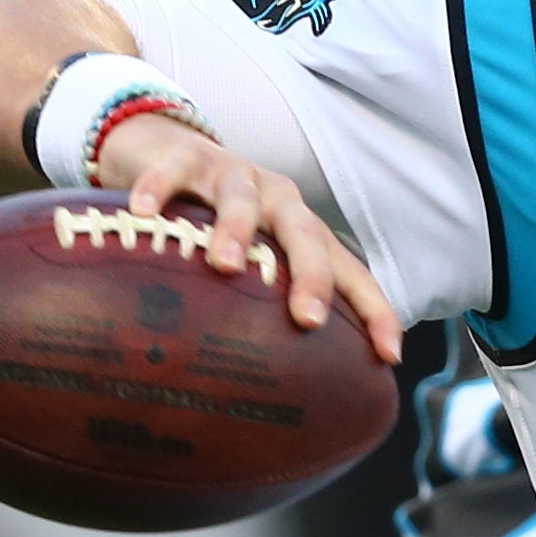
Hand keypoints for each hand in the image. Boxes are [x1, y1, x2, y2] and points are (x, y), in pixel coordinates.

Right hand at [101, 113, 404, 363]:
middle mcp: (278, 203)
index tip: (391, 355)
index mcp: (303, 232)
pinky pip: (173, 171)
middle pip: (306, 235)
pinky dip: (159, 189)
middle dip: (313, 277)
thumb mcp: (250, 260)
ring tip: (224, 265)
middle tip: (308, 320)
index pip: (350, 272)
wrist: (167, 148)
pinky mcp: (184, 158)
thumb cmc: (216, 221)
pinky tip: (144, 213)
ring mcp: (233, 176)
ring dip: (237, 229)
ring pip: (242, 199)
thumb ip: (261, 307)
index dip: (375, 311)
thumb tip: (263, 389)